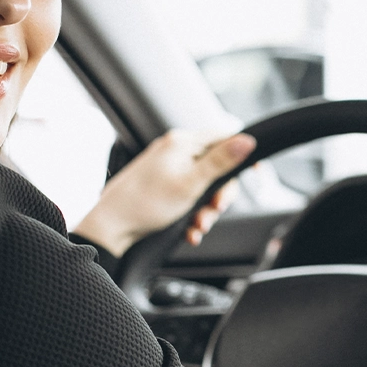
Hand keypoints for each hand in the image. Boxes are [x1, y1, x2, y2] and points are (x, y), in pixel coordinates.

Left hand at [73, 130, 256, 255]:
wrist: (111, 225)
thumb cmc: (146, 203)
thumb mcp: (192, 183)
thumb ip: (221, 161)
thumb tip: (247, 140)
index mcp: (182, 142)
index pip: (224, 138)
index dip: (243, 156)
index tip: (255, 173)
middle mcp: (174, 150)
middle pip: (215, 167)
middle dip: (219, 196)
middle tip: (214, 211)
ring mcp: (166, 167)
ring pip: (202, 186)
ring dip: (205, 210)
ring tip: (197, 226)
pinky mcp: (160, 184)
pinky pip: (187, 195)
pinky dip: (191, 213)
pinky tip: (188, 229)